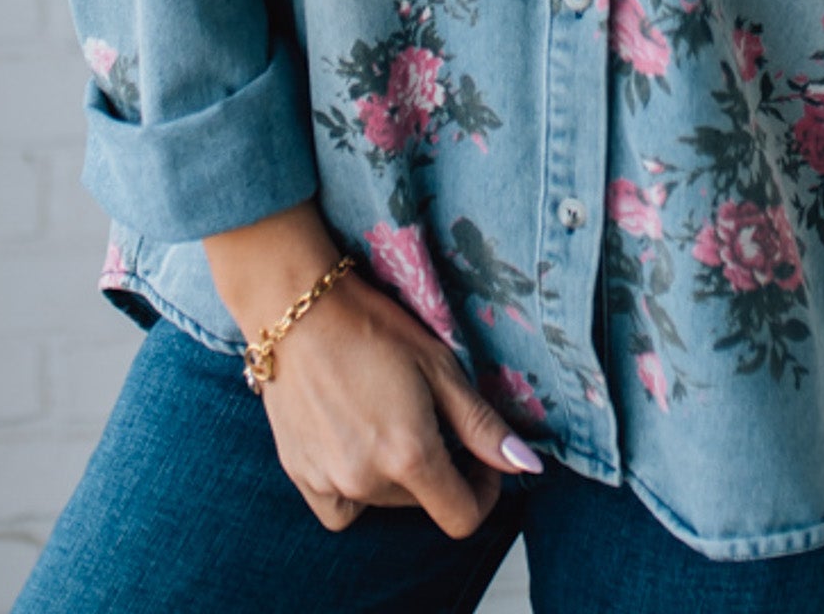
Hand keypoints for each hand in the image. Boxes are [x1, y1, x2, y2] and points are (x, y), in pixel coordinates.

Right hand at [205, 201, 541, 533]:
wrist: (296, 309)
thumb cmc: (373, 326)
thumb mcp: (439, 367)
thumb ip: (482, 425)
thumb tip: (526, 466)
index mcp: (409, 456)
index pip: (462, 516)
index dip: (484, 492)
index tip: (481, 459)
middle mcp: (367, 481)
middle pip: (422, 501)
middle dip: (438, 467)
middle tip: (428, 414)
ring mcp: (328, 482)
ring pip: (383, 500)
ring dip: (396, 474)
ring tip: (388, 416)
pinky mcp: (299, 475)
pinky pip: (339, 507)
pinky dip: (354, 487)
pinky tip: (353, 443)